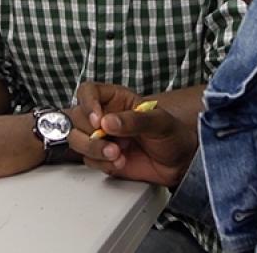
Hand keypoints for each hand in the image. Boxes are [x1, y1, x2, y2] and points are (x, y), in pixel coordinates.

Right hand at [70, 82, 196, 186]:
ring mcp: (102, 137)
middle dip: (91, 133)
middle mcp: (104, 116)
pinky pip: (88, 160)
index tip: (98, 120)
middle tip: (111, 142)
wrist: (180, 163)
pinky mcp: (102, 157)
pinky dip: (102, 164)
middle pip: (76, 118)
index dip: (88, 104)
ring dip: (93, 149)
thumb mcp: (158, 121)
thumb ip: (134, 120)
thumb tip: (108, 122)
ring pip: (77, 140)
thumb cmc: (172, 134)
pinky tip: (120, 162)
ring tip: (116, 154)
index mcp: (115, 99)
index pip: (88, 92)